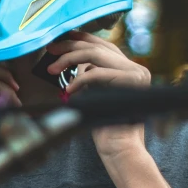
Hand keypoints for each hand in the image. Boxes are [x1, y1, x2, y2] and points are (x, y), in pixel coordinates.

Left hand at [46, 30, 150, 161]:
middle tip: (50, 49)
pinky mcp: (130, 82)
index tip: (60, 38)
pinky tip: (68, 90)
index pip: (103, 45)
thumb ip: (90, 73)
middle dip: (70, 45)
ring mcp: (136, 73)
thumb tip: (69, 57)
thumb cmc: (105, 125)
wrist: (119, 149)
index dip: (81, 38)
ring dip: (69, 58)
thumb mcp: (95, 91)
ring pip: (95, 54)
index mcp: (131, 68)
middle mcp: (137, 68)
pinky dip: (78, 80)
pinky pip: (96, 73)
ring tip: (52, 69)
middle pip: (98, 46)